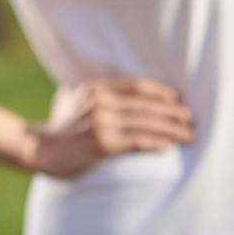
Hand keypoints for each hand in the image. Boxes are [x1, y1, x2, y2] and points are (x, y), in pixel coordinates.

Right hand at [31, 76, 193, 178]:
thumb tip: (122, 94)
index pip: (135, 86)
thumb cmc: (62, 126)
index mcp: (95, 88)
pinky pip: (137, 142)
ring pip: (146, 123)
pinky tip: (170, 146)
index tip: (178, 99)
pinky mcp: (103, 143)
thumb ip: (96, 95)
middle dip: (173, 112)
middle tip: (192, 119)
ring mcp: (101, 122)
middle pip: (146, 104)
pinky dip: (156, 143)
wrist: (41, 148)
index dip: (160, 92)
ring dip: (172, 130)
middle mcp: (100, 101)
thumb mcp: (75, 101)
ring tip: (190, 135)